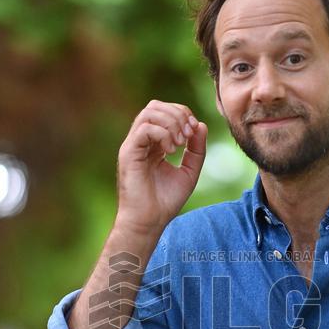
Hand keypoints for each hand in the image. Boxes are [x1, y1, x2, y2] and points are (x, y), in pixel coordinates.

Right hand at [116, 99, 206, 233]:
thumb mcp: (189, 172)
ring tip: (180, 143)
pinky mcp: (128, 153)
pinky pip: (144, 129)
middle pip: (155, 106)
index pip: (165, 112)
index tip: (194, 131)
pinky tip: (171, 151)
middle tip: (188, 135)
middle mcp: (141, 141)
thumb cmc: (165, 201)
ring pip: (149, 113)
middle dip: (177, 114)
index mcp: (153, 144)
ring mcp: (133, 145)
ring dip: (171, 122)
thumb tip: (200, 125)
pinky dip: (163, 134)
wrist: (149, 222)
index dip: (183, 114)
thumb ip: (196, 150)